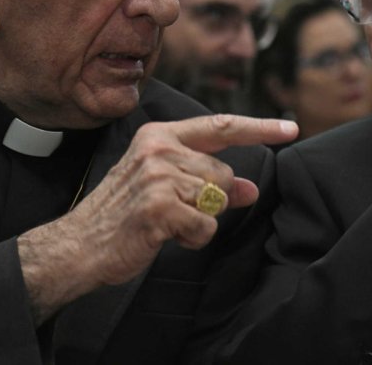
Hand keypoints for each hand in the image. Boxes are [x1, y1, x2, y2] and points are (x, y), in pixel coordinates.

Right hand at [18, 114, 297, 322]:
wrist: (80, 244)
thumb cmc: (123, 215)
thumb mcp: (164, 186)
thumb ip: (208, 181)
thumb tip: (250, 188)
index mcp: (159, 136)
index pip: (220, 126)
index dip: (260, 127)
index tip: (291, 128)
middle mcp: (158, 149)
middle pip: (222, 173)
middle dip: (210, 199)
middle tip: (174, 210)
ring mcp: (158, 176)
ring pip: (216, 199)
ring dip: (199, 220)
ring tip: (165, 223)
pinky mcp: (159, 206)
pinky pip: (205, 226)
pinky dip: (192, 238)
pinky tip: (164, 236)